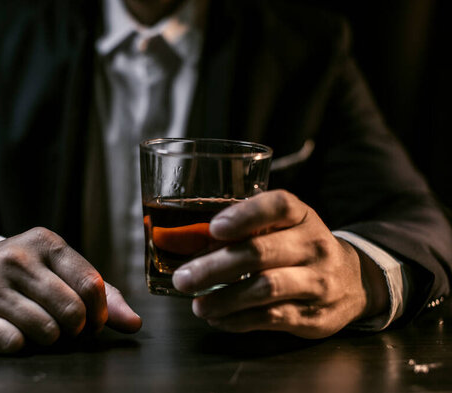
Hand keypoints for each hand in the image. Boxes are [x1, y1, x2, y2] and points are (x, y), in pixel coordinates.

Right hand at [0, 227, 141, 352]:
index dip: (99, 313)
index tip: (93, 322)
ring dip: (49, 339)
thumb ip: (103, 295)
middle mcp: (15, 258)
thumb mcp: (62, 271)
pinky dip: (20, 345)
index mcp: (46, 242)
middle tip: (67, 329)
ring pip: (45, 330)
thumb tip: (133, 323)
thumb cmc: (26, 275)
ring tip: (40, 327)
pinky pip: (11, 342)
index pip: (91, 285)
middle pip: (72, 311)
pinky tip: (13, 332)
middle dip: (76, 329)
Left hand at [172, 190, 387, 338]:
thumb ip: (244, 231)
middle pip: (261, 252)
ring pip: (266, 288)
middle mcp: (314, 245)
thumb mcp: (283, 228)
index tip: (214, 228)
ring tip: (197, 305)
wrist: (353, 281)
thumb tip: (185, 245)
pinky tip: (218, 318)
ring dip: (224, 299)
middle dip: (215, 267)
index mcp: (302, 216)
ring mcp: (318, 281)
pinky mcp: (315, 315)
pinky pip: (272, 318)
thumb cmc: (299, 248)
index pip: (278, 206)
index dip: (245, 215)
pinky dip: (238, 320)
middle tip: (183, 278)